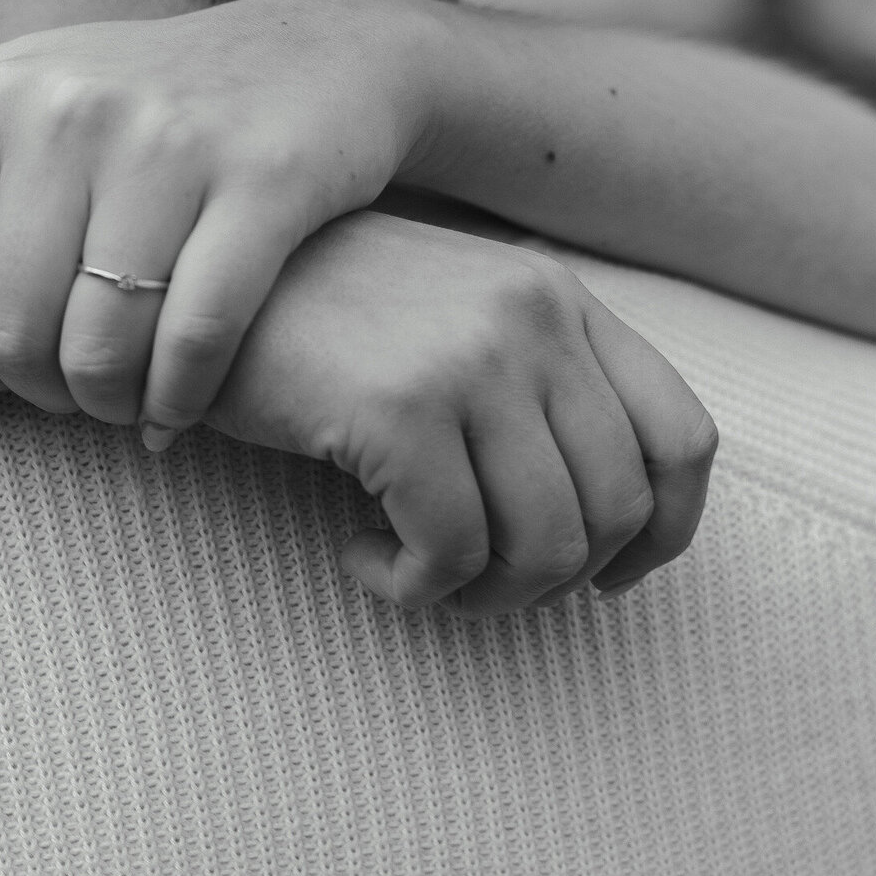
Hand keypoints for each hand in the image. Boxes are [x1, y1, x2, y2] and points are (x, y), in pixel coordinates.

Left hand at [0, 0, 436, 428]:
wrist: (325, 58)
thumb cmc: (153, 95)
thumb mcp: (31, 83)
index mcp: (0, 96)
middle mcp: (74, 111)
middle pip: (9, 331)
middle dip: (37, 391)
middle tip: (70, 391)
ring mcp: (172, 145)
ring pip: (100, 348)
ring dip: (109, 404)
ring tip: (123, 400)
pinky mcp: (265, 185)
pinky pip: (196, 339)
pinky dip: (180, 400)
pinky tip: (178, 410)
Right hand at [206, 209, 717, 612]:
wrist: (191, 282)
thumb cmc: (317, 319)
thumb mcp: (449, 323)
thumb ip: (531, 385)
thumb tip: (600, 530)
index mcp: (557, 296)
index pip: (685, 437)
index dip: (663, 533)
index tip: (604, 578)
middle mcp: (534, 318)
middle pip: (618, 511)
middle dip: (549, 579)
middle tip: (470, 579)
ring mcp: (472, 359)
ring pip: (545, 546)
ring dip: (481, 593)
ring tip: (414, 571)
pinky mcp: (400, 408)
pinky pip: (451, 554)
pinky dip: (410, 587)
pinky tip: (357, 555)